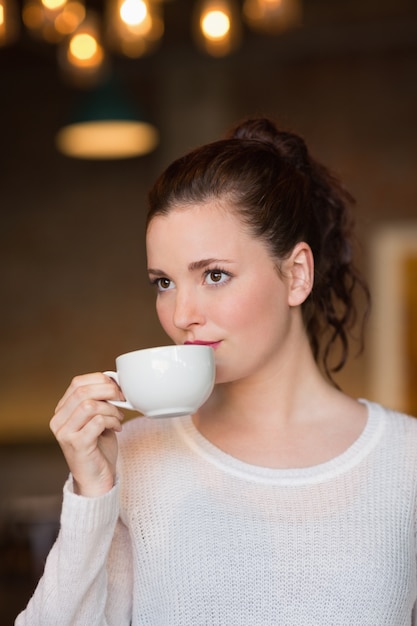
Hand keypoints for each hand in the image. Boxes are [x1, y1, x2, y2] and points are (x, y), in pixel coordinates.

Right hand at [50, 373, 124, 496]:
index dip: (100, 380)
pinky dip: (112, 421)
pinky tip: (117, 428)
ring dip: (111, 409)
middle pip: (82, 391)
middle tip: (122, 399)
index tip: (117, 387)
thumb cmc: (99, 448)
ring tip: (118, 418)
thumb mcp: (98, 418)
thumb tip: (114, 381)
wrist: (97, 480)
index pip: (77, 383)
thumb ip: (100, 401)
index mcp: (62, 411)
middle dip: (108, 391)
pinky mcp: (76, 444)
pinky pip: (97, 421)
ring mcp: (65, 433)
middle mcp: (58, 421)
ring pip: (89, 406)